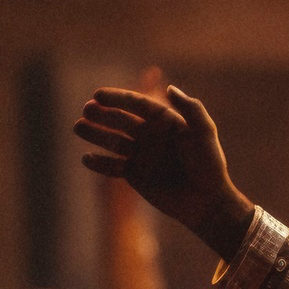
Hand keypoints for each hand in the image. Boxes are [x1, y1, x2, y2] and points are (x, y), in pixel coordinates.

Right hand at [75, 85, 252, 256]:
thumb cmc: (209, 165)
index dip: (118, 98)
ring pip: (112, 140)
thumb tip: (169, 88)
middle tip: (86, 110)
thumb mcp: (205, 134)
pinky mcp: (134, 174)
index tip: (99, 95)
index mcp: (166, 121)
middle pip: (121, 120)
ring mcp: (141, 154)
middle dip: (102, 114)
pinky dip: (99, 163)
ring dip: (95, 133)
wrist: (206, 200)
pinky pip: (112, 166)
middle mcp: (150, 135)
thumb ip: (192, 109)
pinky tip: (86, 158)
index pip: (138, 104)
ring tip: (78, 127)